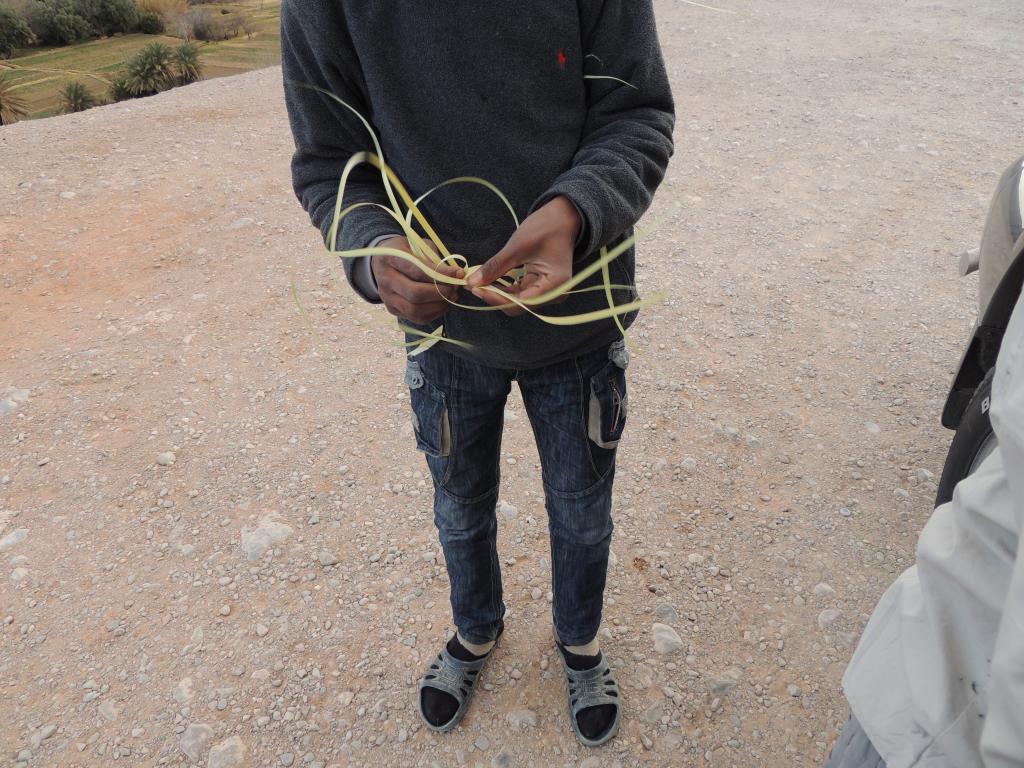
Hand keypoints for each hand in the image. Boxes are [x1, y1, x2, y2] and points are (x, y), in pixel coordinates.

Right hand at [371, 237, 463, 324]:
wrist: (383, 261)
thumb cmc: (406, 250)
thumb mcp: (418, 244)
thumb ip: (434, 258)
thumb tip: (456, 274)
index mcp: (390, 258)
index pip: (417, 270)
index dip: (441, 274)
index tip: (458, 273)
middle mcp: (385, 279)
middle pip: (415, 294)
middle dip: (441, 292)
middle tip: (455, 287)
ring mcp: (387, 297)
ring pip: (415, 309)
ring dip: (439, 305)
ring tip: (452, 295)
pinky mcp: (393, 310)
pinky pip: (417, 318)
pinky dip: (435, 313)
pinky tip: (443, 303)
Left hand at [466, 196, 581, 316]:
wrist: (563, 218)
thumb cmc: (546, 227)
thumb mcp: (518, 246)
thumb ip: (496, 266)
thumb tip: (472, 282)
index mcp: (555, 285)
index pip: (521, 302)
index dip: (496, 298)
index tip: (475, 289)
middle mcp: (554, 294)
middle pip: (518, 306)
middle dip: (495, 297)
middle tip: (472, 285)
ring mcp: (547, 292)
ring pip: (516, 302)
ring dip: (497, 294)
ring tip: (477, 282)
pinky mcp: (540, 287)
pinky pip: (519, 294)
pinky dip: (503, 289)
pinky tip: (488, 281)